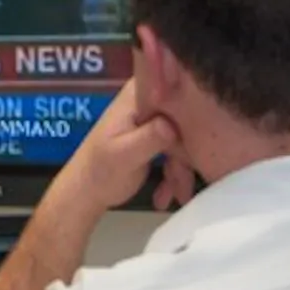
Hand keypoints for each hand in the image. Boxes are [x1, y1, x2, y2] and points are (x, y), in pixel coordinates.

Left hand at [59, 80, 193, 213]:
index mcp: (138, 94)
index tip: (204, 146)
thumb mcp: (125, 154)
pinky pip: (179, 153)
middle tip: (183, 185)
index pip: (179, 93)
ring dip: (181, 171)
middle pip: (187, 120)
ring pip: (186, 141)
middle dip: (188, 156)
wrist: (86, 191)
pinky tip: (164, 197)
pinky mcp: (158, 138)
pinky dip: (175, 175)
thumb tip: (174, 125)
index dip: (196, 117)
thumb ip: (150, 137)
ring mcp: (154, 119)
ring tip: (174, 196)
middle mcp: (150, 101)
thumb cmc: (99, 170)